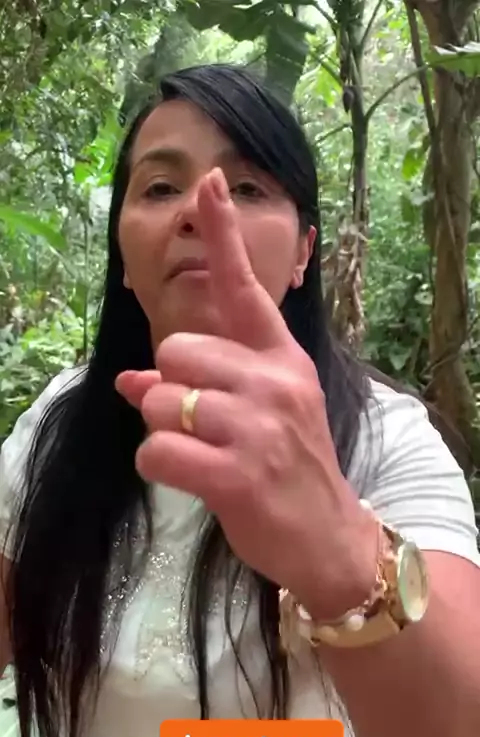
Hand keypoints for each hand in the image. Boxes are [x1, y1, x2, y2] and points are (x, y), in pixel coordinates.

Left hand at [116, 168, 374, 614]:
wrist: (328, 535)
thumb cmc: (288, 468)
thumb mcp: (259, 416)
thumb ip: (198, 388)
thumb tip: (127, 380)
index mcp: (281, 360)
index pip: (247, 289)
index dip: (222, 235)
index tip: (207, 183)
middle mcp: (273, 383)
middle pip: (174, 351)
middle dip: (168, 389)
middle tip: (199, 424)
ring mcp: (258, 428)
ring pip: (159, 401)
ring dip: (163, 431)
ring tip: (201, 454)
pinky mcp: (236, 475)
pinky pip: (156, 451)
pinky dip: (159, 466)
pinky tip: (193, 478)